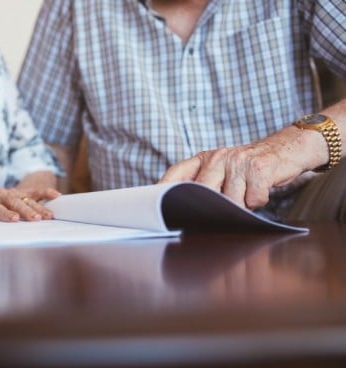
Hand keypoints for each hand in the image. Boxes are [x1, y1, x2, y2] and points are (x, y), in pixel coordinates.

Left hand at [0, 187, 60, 221]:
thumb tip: (5, 241)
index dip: (6, 213)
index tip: (15, 218)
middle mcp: (1, 195)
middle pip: (14, 202)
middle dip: (26, 211)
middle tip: (35, 219)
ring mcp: (15, 192)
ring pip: (28, 199)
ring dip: (39, 208)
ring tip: (48, 216)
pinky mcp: (26, 190)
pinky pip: (38, 191)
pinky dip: (47, 193)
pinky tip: (56, 195)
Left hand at [159, 127, 319, 208]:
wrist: (285, 150)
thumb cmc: (249, 167)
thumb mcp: (222, 170)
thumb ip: (204, 184)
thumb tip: (184, 209)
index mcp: (204, 158)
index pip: (177, 173)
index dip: (163, 189)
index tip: (153, 204)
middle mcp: (218, 157)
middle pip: (204, 193)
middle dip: (214, 206)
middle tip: (223, 208)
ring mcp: (238, 161)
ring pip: (231, 200)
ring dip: (241, 204)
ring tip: (247, 192)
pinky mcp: (258, 168)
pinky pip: (253, 199)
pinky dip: (259, 200)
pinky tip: (260, 189)